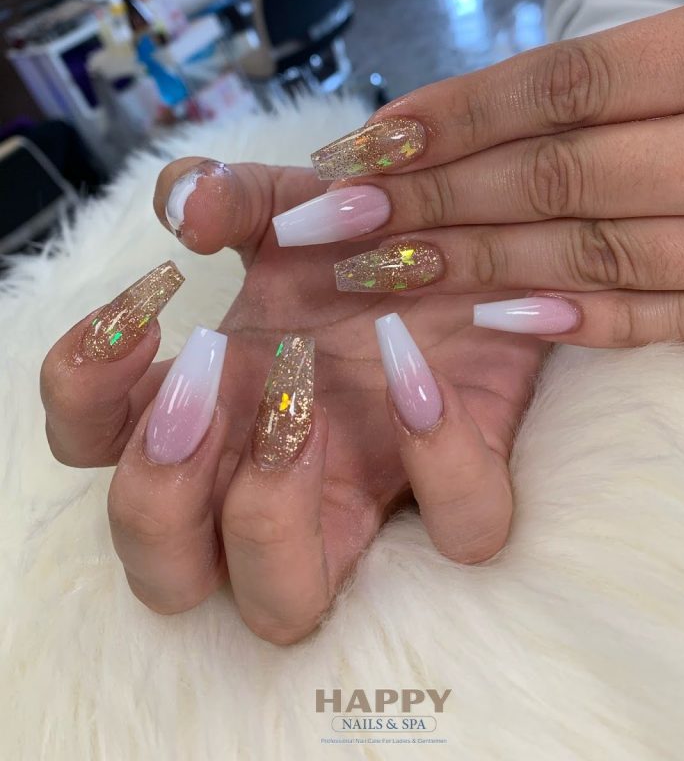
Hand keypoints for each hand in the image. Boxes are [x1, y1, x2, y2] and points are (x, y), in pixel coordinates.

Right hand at [40, 160, 545, 642]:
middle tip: (203, 385)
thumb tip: (184, 208)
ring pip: (281, 607)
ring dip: (269, 515)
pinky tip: (423, 375)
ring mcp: (363, 496)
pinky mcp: (464, 489)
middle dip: (157, 491)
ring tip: (299, 404)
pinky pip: (459, 535)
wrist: (476, 240)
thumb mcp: (298, 204)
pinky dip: (440, 463)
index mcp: (211, 399)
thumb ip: (234, 196)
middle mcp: (265, 471)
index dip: (85, 395)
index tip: (141, 314)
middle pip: (159, 569)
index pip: (93, 446)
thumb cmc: (367, 241)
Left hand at [276, 0, 683, 348]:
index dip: (458, 114)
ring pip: (606, 256)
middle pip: (563, 178)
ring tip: (376, 280)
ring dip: (480, 268)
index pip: (575, 83)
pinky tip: (507, 320)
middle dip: (433, 203)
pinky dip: (599, 324)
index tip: (363, 145)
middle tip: (323, 228)